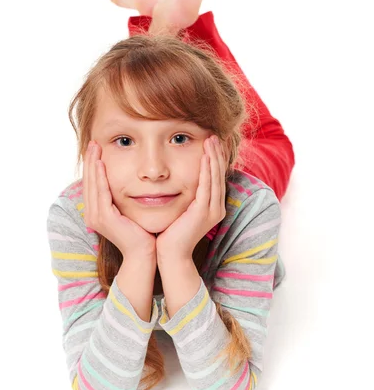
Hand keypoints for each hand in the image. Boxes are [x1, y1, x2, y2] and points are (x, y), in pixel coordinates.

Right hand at [83, 141, 156, 258]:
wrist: (144, 253)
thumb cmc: (141, 232)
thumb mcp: (128, 209)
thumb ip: (123, 197)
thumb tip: (129, 180)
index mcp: (96, 211)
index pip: (92, 183)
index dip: (92, 164)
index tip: (96, 147)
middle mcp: (92, 214)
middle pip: (89, 181)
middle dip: (90, 160)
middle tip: (93, 142)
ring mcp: (96, 217)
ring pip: (92, 184)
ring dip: (93, 164)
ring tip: (95, 148)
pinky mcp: (104, 219)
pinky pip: (101, 193)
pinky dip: (100, 177)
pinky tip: (101, 164)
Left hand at [156, 135, 226, 259]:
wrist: (170, 254)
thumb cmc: (171, 233)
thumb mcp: (181, 210)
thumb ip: (185, 196)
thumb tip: (177, 180)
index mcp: (212, 207)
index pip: (215, 177)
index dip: (215, 159)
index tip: (211, 143)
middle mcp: (216, 208)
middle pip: (219, 174)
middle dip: (217, 153)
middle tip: (213, 135)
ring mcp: (212, 210)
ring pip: (215, 177)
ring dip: (213, 157)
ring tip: (211, 140)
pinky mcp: (203, 212)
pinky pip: (207, 186)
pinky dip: (206, 170)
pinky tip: (205, 156)